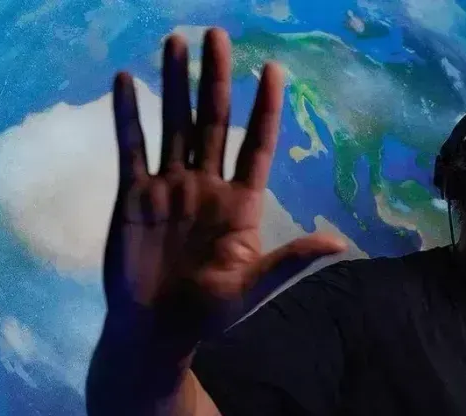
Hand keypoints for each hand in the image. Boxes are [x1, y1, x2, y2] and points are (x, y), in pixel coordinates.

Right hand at [104, 28, 345, 349]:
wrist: (157, 331)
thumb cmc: (210, 312)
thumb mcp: (254, 286)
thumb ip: (291, 260)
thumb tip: (339, 243)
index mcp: (241, 205)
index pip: (257, 146)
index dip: (265, 109)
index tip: (274, 69)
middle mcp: (207, 186)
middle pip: (214, 122)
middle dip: (216, 78)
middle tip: (217, 34)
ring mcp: (170, 186)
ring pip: (174, 124)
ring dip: (174, 83)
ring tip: (175, 40)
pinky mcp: (133, 194)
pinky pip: (132, 147)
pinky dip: (128, 115)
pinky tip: (127, 81)